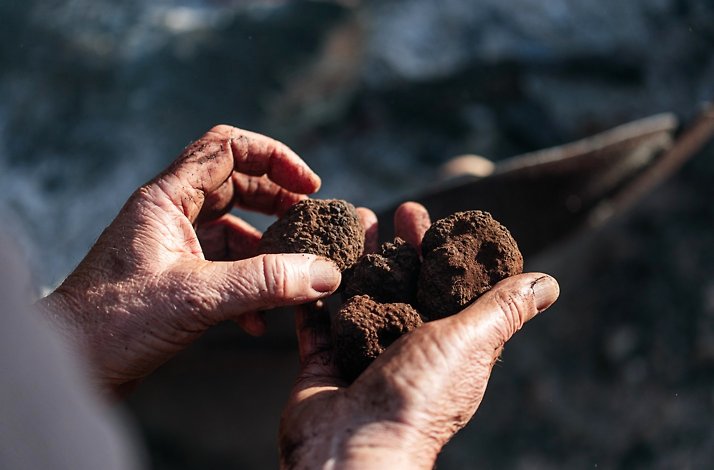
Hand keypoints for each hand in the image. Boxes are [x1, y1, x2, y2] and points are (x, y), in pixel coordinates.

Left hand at [38, 125, 342, 395]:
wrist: (73, 367)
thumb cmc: (113, 323)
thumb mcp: (197, 297)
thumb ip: (264, 282)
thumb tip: (325, 273)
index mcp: (166, 199)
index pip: (226, 148)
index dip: (274, 157)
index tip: (309, 184)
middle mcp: (169, 215)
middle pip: (235, 184)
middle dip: (277, 200)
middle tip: (309, 221)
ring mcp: (172, 246)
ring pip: (232, 229)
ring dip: (266, 248)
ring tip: (297, 271)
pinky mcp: (175, 278)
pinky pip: (223, 267)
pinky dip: (248, 285)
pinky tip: (261, 319)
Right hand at [279, 203, 559, 468]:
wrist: (354, 450)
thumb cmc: (420, 397)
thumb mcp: (470, 342)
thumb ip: (502, 308)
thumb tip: (549, 284)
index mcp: (446, 346)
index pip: (446, 287)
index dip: (440, 252)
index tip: (430, 219)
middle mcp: (406, 351)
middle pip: (402, 286)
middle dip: (398, 246)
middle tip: (393, 210)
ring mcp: (362, 358)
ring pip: (359, 297)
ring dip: (357, 260)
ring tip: (352, 222)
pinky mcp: (322, 367)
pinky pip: (316, 324)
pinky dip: (314, 296)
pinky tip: (313, 262)